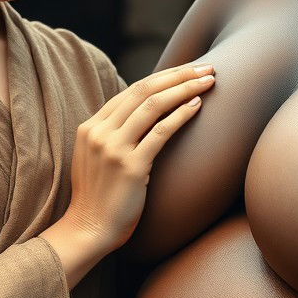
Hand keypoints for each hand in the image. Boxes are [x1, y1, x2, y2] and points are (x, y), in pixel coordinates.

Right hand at [42, 63, 214, 285]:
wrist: (88, 230)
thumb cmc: (100, 197)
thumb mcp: (97, 158)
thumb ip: (114, 135)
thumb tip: (146, 115)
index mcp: (90, 126)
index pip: (132, 91)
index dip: (164, 77)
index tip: (189, 70)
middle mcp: (100, 132)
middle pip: (144, 91)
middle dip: (179, 75)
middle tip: (207, 67)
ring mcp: (113, 148)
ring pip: (153, 105)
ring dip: (185, 89)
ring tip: (209, 81)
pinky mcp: (130, 167)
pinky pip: (160, 133)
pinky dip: (181, 115)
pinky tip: (197, 106)